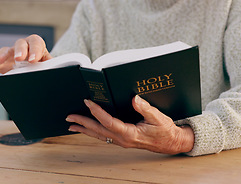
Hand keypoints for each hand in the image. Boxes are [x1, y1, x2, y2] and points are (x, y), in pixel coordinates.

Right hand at [0, 34, 51, 73]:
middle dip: (19, 51)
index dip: (35, 50)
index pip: (35, 43)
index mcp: (36, 44)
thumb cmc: (45, 65)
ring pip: (5, 51)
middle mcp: (23, 46)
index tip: (34, 60)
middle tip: (20, 59)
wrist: (40, 70)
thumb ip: (50, 66)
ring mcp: (12, 53)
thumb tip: (52, 71)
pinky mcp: (3, 62)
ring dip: (1, 56)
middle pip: (20, 44)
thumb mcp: (50, 65)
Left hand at [66, 95, 194, 154]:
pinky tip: (88, 128)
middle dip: (82, 123)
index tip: (87, 102)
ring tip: (72, 125)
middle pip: (98, 130)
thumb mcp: (158, 117)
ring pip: (99, 135)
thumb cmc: (165, 131)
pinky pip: (104, 136)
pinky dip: (93, 131)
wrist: (171, 143)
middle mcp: (123, 139)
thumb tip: (135, 98)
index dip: (96, 112)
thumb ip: (146, 108)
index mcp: (130, 133)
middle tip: (69, 117)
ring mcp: (122, 141)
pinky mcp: (123, 140)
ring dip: (85, 129)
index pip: (108, 122)